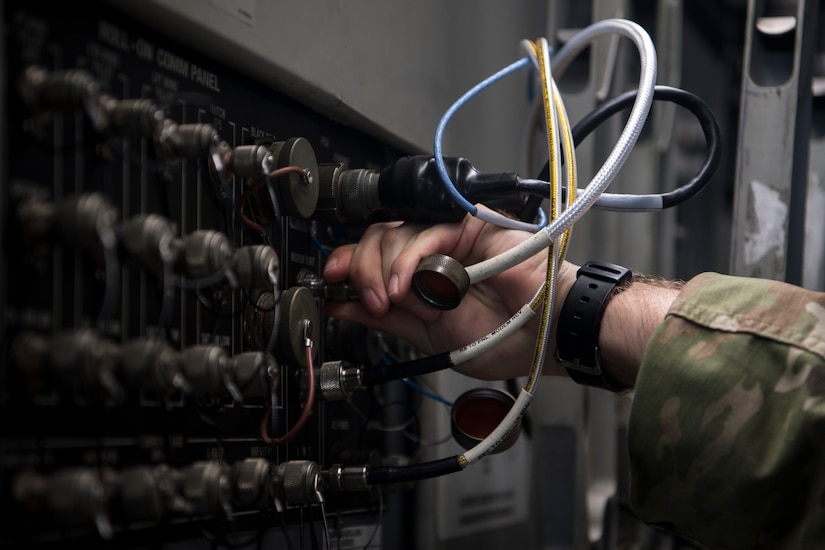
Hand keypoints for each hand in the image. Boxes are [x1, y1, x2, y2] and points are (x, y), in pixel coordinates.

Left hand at [322, 209, 577, 379]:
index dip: (350, 266)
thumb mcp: (428, 335)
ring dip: (382, 267)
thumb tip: (343, 305)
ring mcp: (450, 236)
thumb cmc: (503, 336)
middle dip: (361, 269)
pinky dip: (409, 257)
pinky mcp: (469, 223)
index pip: (376, 258)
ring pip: (396, 232)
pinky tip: (404, 283)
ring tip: (389, 297)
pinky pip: (426, 231)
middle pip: (378, 239)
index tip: (330, 282)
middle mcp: (434, 252)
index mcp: (423, 275)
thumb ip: (387, 318)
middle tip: (367, 300)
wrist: (546, 336)